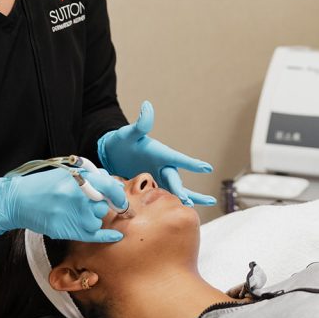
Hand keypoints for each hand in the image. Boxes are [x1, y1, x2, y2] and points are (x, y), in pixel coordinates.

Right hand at [0, 167, 125, 241]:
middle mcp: (79, 196)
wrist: (18, 201)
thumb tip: (114, 184)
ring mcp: (74, 214)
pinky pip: (94, 235)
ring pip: (98, 219)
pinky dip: (107, 236)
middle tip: (86, 204)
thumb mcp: (67, 172)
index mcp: (79, 178)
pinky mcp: (67, 230)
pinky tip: (116, 236)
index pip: (109, 185)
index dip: (118, 193)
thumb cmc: (43, 185)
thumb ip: (91, 177)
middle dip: (99, 205)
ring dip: (92, 217)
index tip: (120, 198)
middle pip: (103, 205)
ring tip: (74, 212)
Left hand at [97, 101, 215, 206]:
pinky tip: (183, 211)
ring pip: (175, 190)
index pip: (178, 159)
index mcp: (160, 153)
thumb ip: (140, 124)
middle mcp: (162, 166)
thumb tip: (146, 106)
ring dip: (187, 198)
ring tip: (203, 205)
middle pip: (175, 179)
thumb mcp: (129, 133)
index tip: (206, 168)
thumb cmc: (122, 141)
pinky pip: (162, 197)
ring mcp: (157, 178)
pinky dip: (172, 204)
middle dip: (182, 190)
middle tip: (187, 200)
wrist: (112, 154)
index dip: (191, 164)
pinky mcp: (150, 187)